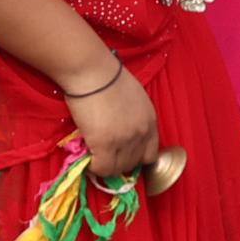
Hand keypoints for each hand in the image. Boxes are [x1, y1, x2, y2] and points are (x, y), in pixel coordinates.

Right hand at [67, 63, 159, 177]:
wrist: (93, 72)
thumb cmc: (108, 77)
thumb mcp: (134, 98)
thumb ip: (135, 117)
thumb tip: (123, 132)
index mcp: (151, 120)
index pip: (151, 154)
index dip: (135, 157)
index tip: (122, 155)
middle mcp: (142, 133)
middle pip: (134, 163)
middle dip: (119, 162)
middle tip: (105, 155)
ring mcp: (125, 140)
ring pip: (118, 168)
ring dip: (106, 165)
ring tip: (95, 156)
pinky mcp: (105, 144)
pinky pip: (102, 168)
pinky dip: (94, 167)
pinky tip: (88, 159)